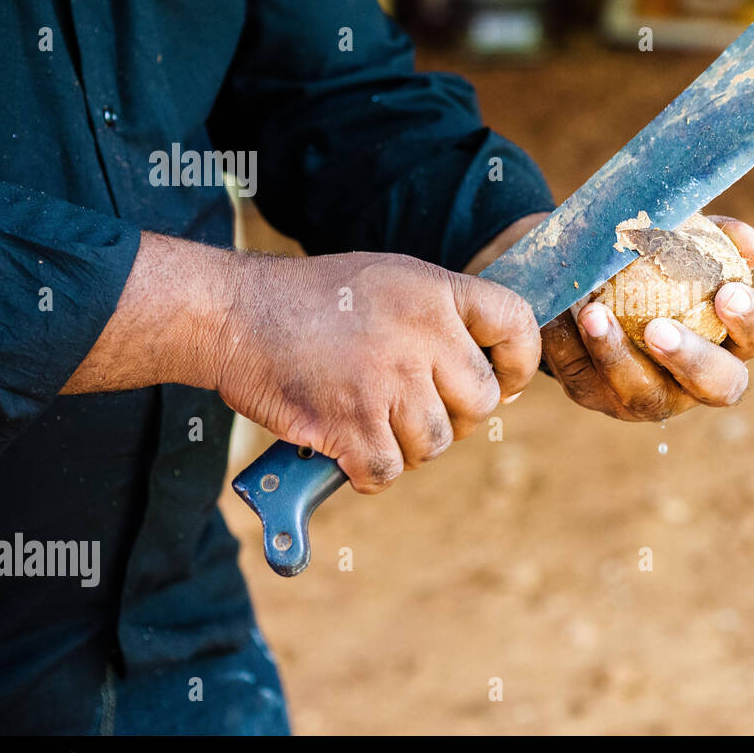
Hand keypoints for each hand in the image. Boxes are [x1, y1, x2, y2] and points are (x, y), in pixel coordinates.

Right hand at [217, 251, 538, 492]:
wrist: (233, 313)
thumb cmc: (312, 301)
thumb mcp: (390, 280)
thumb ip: (441, 318)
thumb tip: (494, 376)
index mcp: (435, 292)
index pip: (516, 323)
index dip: (520, 363)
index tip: (503, 383)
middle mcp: (422, 334)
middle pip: (481, 403)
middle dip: (455, 418)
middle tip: (414, 411)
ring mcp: (389, 380)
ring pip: (436, 444)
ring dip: (407, 447)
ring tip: (371, 421)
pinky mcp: (353, 423)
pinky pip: (390, 472)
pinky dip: (368, 472)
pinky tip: (345, 447)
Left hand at [543, 216, 753, 420]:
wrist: (585, 279)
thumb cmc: (651, 262)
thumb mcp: (681, 242)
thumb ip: (717, 240)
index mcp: (729, 342)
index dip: (751, 321)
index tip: (727, 293)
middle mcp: (695, 381)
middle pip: (716, 387)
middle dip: (691, 359)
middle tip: (660, 328)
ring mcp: (645, 395)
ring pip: (641, 393)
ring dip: (616, 355)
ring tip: (595, 313)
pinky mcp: (593, 394)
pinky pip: (580, 377)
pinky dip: (567, 344)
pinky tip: (557, 313)